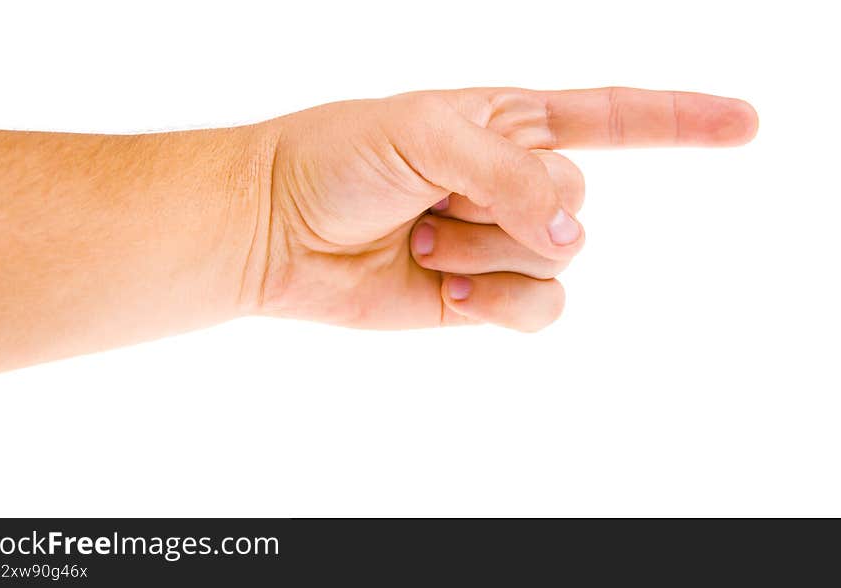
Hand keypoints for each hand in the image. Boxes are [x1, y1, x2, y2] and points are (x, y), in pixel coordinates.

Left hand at [249, 87, 756, 330]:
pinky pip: (535, 308)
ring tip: (423, 234)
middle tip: (437, 198)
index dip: (680, 119)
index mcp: (507, 123)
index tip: (745, 124)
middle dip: (513, 207)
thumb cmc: (339, 159)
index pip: (612, 117)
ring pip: (557, 261)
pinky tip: (448, 286)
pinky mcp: (478, 295)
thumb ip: (512, 174)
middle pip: (578, 201)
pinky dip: (498, 301)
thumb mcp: (428, 132)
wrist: (280, 228)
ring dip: (487, 251)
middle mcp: (510, 181)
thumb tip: (572, 239)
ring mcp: (496, 241)